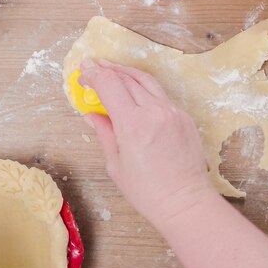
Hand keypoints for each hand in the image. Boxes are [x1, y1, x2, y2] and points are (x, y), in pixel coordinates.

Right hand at [80, 59, 215, 224]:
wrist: (185, 201)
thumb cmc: (148, 191)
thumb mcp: (116, 164)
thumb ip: (104, 133)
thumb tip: (93, 115)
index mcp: (133, 124)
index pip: (109, 84)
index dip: (93, 75)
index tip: (83, 74)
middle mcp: (155, 112)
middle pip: (127, 78)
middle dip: (107, 70)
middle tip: (93, 66)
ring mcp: (173, 112)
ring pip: (147, 81)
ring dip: (127, 73)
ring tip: (112, 69)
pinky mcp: (185, 117)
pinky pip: (162, 96)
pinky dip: (146, 89)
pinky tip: (136, 92)